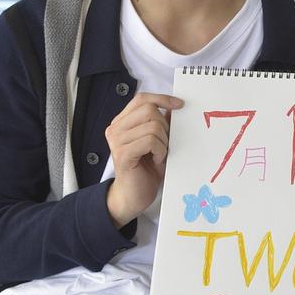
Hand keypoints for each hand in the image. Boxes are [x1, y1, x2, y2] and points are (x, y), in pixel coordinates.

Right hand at [104, 92, 182, 227]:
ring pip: (153, 126)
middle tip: (164, 144)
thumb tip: (175, 106)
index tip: (179, 105)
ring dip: (163, 142)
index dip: (162, 98)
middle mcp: (115, 129)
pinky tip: (156, 161)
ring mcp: (117, 141)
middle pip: (149, 110)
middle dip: (165, 127)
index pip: (141, 99)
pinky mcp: (123, 153)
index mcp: (122, 122)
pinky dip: (160, 150)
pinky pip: (151, 141)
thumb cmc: (146, 169)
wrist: (133, 196)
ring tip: (159, 155)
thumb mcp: (158, 141)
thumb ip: (162, 123)